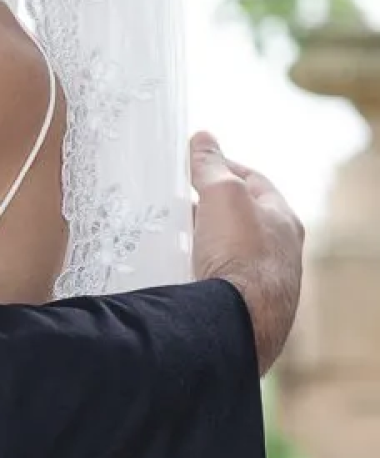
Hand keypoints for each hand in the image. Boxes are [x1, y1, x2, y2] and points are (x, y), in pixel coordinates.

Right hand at [189, 131, 304, 374]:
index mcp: (283, 220)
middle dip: (210, 203)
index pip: (254, 181)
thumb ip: (212, 165)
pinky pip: (217, 275)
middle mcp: (280, 251)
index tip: (196, 161)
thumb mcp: (224, 194)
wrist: (236, 320)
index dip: (224, 166)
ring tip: (174, 231)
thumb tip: (204, 138)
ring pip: (229, 248)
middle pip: (241, 217)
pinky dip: (199, 264)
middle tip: (179, 196)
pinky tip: (180, 265)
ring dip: (204, 237)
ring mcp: (263, 281)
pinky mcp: (241, 304)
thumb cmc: (239, 253)